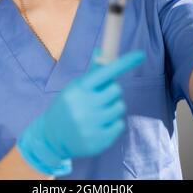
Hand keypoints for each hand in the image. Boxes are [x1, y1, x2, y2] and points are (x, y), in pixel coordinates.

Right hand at [16, 50, 144, 175]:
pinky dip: (113, 124)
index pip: (106, 72)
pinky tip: (99, 126)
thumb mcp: (75, 87)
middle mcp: (84, 105)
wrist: (51, 137)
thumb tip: (102, 51)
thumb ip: (92, 71)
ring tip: (99, 113)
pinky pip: (120, 125)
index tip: (140, 55)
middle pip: (116, 90)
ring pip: (120, 107)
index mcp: (79, 88)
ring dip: (113, 108)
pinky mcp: (98, 141)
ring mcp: (91, 124)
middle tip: (100, 98)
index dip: (124, 63)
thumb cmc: (67, 106)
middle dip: (111, 92)